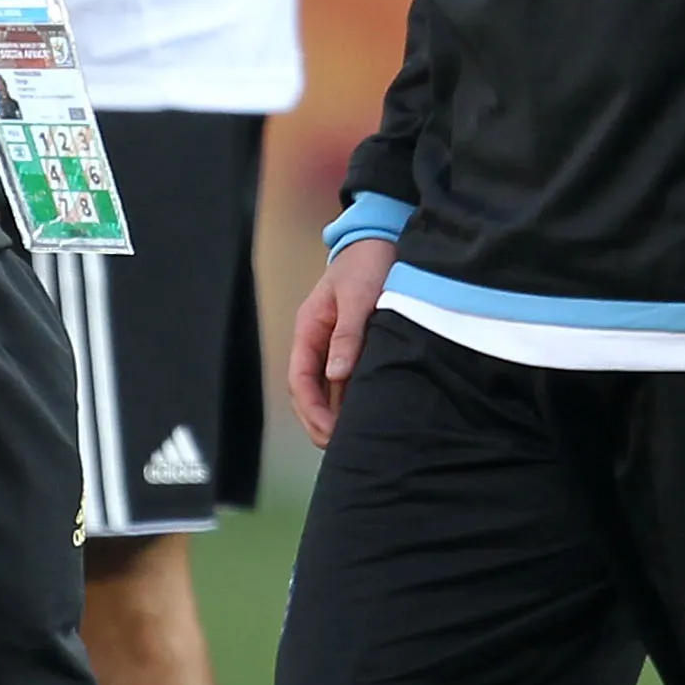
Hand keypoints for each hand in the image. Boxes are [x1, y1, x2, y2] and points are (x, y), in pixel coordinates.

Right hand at [287, 236, 397, 447]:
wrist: (384, 237)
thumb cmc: (368, 262)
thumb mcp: (357, 296)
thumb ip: (347, 335)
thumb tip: (337, 375)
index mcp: (309, 327)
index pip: (300, 378)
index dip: (311, 409)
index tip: (329, 432)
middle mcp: (318, 339)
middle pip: (309, 390)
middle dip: (319, 421)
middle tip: (340, 447)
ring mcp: (335, 343)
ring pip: (328, 388)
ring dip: (336, 414)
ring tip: (354, 440)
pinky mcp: (356, 344)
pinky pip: (347, 379)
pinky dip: (352, 399)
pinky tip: (367, 415)